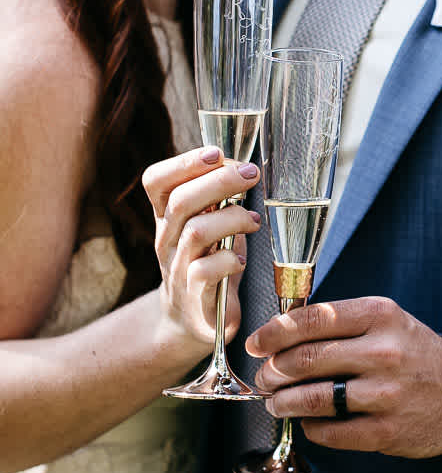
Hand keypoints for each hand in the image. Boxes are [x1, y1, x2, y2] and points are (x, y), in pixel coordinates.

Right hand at [142, 147, 262, 346]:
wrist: (192, 319)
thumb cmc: (207, 262)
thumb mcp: (207, 225)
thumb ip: (217, 199)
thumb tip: (245, 166)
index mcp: (167, 217)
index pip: (156, 181)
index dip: (184, 163)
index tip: (216, 152)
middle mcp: (166, 239)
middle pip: (181, 201)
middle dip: (219, 181)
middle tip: (250, 174)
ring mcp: (177, 268)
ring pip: (196, 232)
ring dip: (232, 218)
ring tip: (254, 220)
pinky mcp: (195, 296)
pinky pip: (205, 271)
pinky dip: (229, 259)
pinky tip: (241, 258)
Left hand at [246, 297, 441, 457]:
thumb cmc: (412, 353)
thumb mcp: (385, 321)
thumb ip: (339, 322)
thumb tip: (280, 334)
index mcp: (380, 316)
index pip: (313, 319)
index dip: (274, 332)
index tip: (256, 342)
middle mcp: (383, 351)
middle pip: (305, 359)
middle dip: (273, 370)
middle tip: (264, 376)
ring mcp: (385, 393)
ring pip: (312, 398)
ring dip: (283, 401)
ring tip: (275, 401)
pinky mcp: (386, 430)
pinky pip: (330, 431)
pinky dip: (310, 426)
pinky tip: (308, 421)